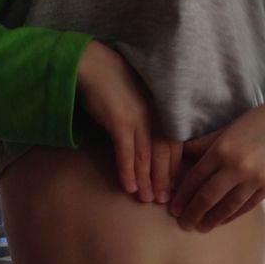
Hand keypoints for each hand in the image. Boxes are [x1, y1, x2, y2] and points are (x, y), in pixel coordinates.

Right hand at [77, 41, 181, 202]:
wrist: (90, 63)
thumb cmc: (112, 81)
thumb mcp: (137, 100)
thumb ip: (147, 119)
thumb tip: (149, 142)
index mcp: (162, 109)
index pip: (174, 144)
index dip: (174, 167)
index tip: (173, 185)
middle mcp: (155, 114)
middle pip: (163, 154)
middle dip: (164, 179)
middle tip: (163, 200)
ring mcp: (139, 117)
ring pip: (147, 156)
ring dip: (147, 180)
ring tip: (147, 199)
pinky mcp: (120, 120)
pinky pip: (126, 152)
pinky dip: (128, 171)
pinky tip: (129, 188)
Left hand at [168, 87, 264, 231]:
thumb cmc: (258, 121)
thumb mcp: (227, 129)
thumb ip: (204, 145)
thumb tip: (181, 155)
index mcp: (222, 150)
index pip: (195, 179)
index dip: (183, 196)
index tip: (174, 207)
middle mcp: (237, 167)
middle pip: (208, 197)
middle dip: (193, 213)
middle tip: (183, 223)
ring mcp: (255, 179)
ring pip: (228, 206)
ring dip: (212, 219)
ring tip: (201, 227)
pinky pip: (246, 206)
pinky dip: (232, 216)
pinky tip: (222, 220)